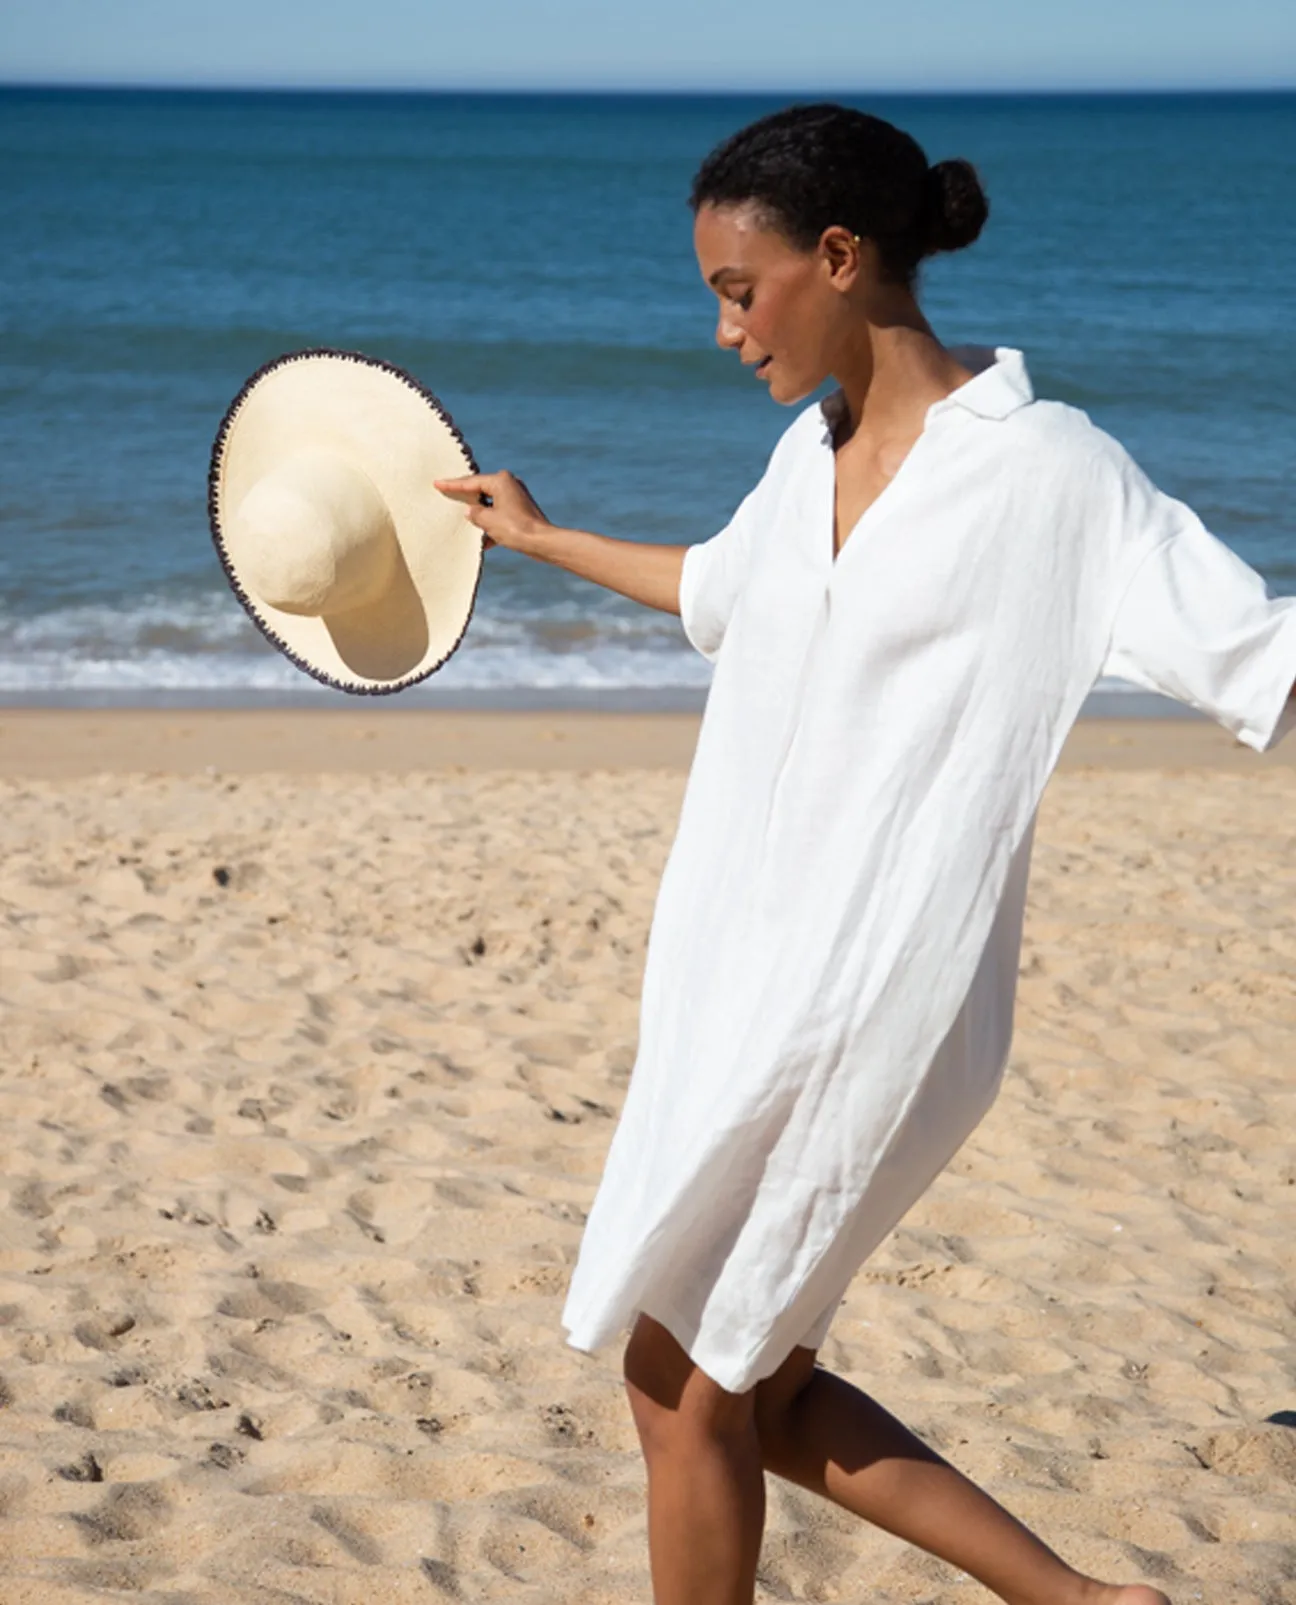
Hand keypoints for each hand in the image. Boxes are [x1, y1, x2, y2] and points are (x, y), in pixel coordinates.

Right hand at [433, 470, 550, 553]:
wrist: (541, 542)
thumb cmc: (515, 529)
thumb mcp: (488, 521)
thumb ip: (475, 513)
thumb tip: (470, 511)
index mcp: (500, 481)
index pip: (470, 482)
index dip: (452, 485)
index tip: (438, 483)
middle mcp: (510, 484)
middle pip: (481, 490)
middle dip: (466, 498)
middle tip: (447, 494)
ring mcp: (517, 497)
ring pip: (491, 504)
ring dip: (480, 515)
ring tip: (464, 521)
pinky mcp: (521, 510)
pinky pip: (501, 514)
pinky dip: (492, 525)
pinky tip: (484, 540)